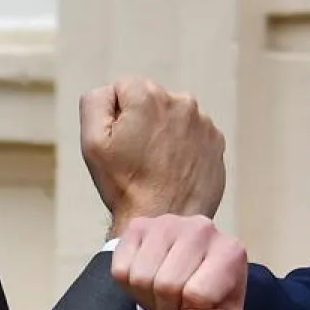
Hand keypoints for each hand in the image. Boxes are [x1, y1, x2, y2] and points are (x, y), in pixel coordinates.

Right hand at [80, 77, 225, 232]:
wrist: (164, 220)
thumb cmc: (125, 184)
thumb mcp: (93, 142)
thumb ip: (95, 101)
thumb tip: (112, 91)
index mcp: (148, 96)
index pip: (124, 89)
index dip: (117, 117)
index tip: (121, 143)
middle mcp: (181, 101)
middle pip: (151, 100)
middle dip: (142, 120)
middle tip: (137, 156)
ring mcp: (203, 122)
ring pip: (173, 117)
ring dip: (164, 132)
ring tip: (157, 165)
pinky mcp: (216, 142)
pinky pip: (193, 134)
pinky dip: (183, 147)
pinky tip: (174, 170)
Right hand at [111, 215, 246, 309]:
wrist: (193, 275)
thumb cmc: (214, 303)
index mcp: (231, 252)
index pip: (197, 295)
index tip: (197, 309)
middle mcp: (202, 228)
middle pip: (166, 285)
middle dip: (167, 306)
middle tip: (177, 303)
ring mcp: (167, 222)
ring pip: (140, 276)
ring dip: (147, 296)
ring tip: (163, 292)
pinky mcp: (138, 226)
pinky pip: (120, 269)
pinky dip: (129, 285)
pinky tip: (149, 278)